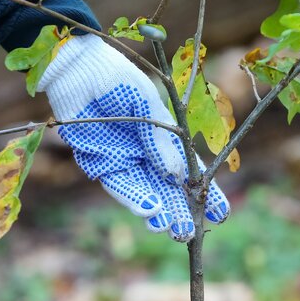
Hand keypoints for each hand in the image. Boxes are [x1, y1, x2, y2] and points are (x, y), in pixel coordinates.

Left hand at [38, 34, 229, 241]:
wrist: (79, 69)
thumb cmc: (118, 78)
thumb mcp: (146, 105)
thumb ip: (160, 140)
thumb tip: (178, 175)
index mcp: (165, 135)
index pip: (190, 168)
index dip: (205, 191)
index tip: (220, 213)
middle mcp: (147, 151)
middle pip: (168, 187)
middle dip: (180, 210)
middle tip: (190, 231)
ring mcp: (124, 158)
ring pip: (146, 192)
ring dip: (159, 212)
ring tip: (172, 229)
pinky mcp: (100, 163)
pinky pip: (120, 186)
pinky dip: (135, 200)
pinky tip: (149, 212)